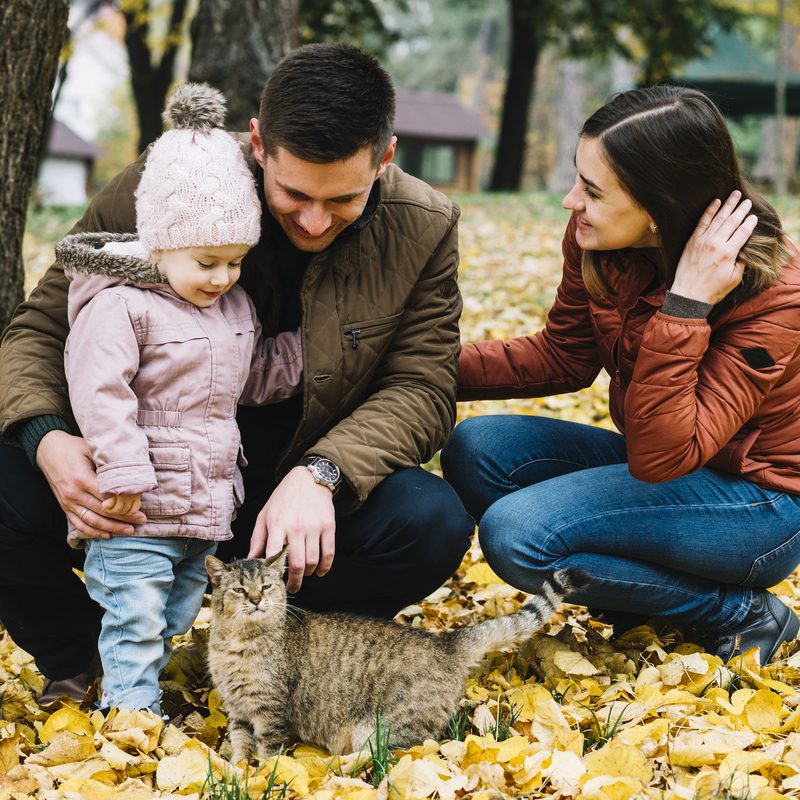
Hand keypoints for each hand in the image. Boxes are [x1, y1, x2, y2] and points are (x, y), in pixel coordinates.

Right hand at [37, 430, 146, 538]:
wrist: (48, 449)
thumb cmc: (74, 447)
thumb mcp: (92, 449)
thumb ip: (107, 464)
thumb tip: (131, 475)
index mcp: (82, 479)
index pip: (108, 499)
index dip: (125, 507)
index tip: (141, 510)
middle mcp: (74, 494)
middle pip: (102, 512)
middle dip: (123, 519)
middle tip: (141, 521)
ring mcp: (67, 502)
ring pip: (91, 522)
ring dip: (111, 528)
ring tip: (128, 530)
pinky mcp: (64, 506)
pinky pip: (78, 524)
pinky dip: (93, 532)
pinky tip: (107, 534)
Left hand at [248, 466, 335, 592]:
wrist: (309, 479)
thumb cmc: (283, 498)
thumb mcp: (265, 514)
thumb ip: (257, 539)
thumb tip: (250, 560)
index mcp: (277, 524)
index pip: (274, 555)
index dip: (274, 572)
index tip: (274, 582)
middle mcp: (296, 527)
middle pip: (296, 564)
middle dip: (294, 582)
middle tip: (291, 588)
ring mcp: (314, 527)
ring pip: (312, 561)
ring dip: (308, 574)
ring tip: (303, 576)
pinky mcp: (328, 526)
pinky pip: (329, 553)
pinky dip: (325, 567)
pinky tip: (319, 571)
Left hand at [671, 190, 758, 304]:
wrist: (688, 295)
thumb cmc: (713, 290)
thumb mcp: (734, 279)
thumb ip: (741, 262)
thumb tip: (744, 249)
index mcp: (728, 253)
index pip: (743, 232)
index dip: (750, 223)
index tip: (754, 217)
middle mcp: (716, 244)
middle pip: (732, 222)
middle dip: (741, 210)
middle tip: (747, 201)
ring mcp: (703, 241)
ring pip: (718, 219)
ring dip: (728, 205)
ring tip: (735, 194)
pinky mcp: (692, 241)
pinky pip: (701, 222)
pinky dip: (709, 211)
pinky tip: (716, 201)